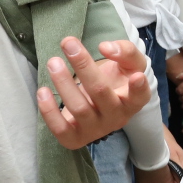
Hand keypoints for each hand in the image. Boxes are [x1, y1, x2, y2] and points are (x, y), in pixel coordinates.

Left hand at [36, 38, 153, 149]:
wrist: (98, 106)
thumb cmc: (116, 81)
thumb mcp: (129, 64)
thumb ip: (125, 51)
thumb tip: (105, 47)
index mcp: (133, 101)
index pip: (140, 96)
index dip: (138, 88)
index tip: (137, 76)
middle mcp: (117, 118)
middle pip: (100, 92)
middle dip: (83, 66)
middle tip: (68, 43)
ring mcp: (96, 130)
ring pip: (79, 108)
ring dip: (63, 82)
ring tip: (53, 62)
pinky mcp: (75, 139)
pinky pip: (60, 129)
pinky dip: (49, 111)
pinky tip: (42, 91)